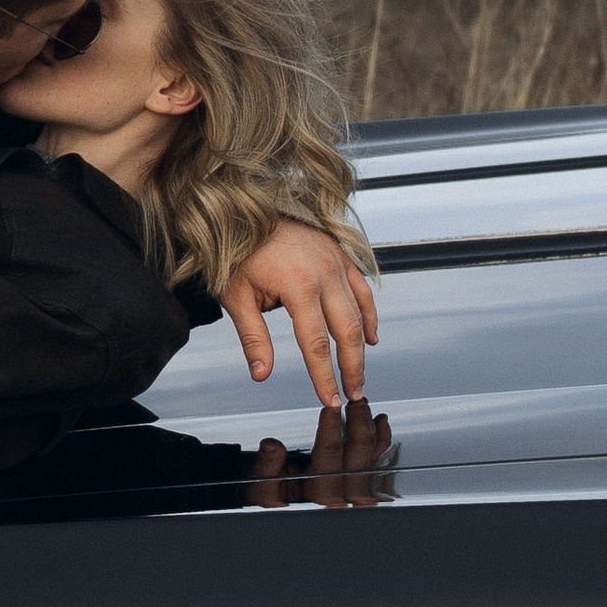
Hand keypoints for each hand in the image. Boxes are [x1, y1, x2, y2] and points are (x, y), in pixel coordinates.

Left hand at [219, 218, 379, 408]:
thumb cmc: (238, 250)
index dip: (324, 376)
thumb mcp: (237, 296)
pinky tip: (369, 336)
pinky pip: (361, 290)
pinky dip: (369, 315)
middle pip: (347, 332)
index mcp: (298, 285)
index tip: (329, 398)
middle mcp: (324, 273)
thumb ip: (253, 337)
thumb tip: (261, 374)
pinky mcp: (340, 255)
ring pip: (359, 313)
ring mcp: (336, 262)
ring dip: (362, 347)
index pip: (315, 343)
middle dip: (352, 367)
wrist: (246, 209)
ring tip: (359, 373)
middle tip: (352, 393)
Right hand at [242, 397, 399, 508]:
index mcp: (318, 497)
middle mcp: (342, 497)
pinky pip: (378, 461)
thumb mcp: (261, 486)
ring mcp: (356, 492)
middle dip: (358, 424)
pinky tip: (380, 422)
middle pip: (358, 456)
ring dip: (370, 429)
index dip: (331, 430)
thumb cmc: (274, 497)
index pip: (329, 457)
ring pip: (372, 458)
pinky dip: (382, 440)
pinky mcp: (363, 485)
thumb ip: (268, 466)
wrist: (284, 509)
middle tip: (353, 401)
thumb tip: (273, 446)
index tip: (329, 407)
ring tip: (363, 406)